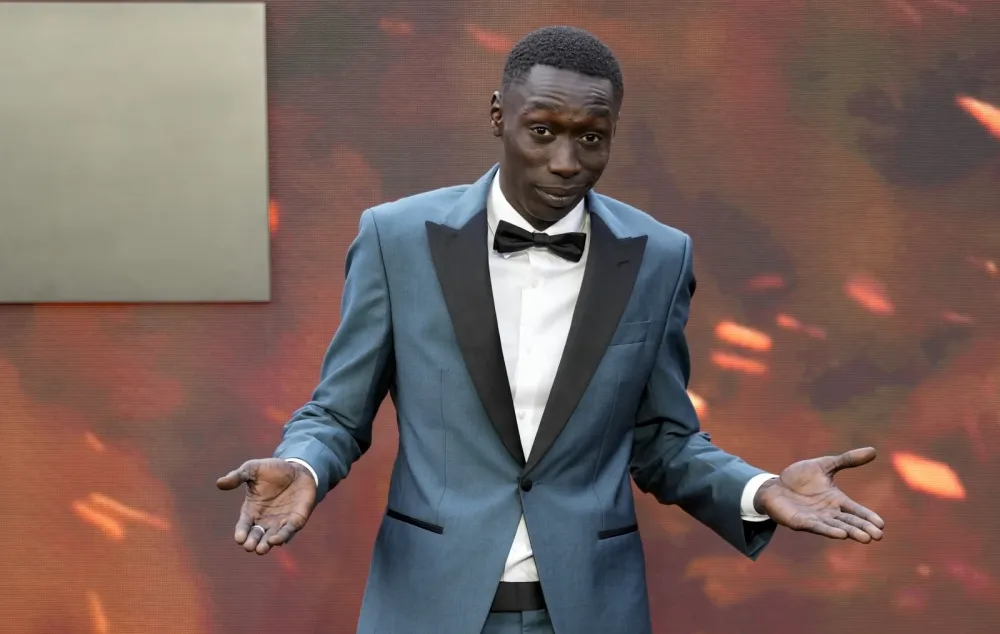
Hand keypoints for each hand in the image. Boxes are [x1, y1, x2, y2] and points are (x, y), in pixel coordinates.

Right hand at [216, 458, 316, 554]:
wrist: (298, 469)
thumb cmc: (273, 470)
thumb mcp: (253, 469)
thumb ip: (238, 476)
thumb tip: (219, 483)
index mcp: (252, 510)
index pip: (244, 525)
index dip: (241, 533)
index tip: (239, 538)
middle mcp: (264, 520)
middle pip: (256, 536)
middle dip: (252, 542)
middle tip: (250, 546)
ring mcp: (280, 522)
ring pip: (271, 538)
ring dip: (266, 544)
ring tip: (261, 549)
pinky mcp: (296, 520)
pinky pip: (288, 531)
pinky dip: (283, 536)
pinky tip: (277, 540)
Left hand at [756, 447, 884, 542]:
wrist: (774, 485)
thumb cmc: (800, 477)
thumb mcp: (824, 465)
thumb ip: (847, 460)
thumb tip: (874, 450)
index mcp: (836, 499)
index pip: (856, 510)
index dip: (868, 517)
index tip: (882, 524)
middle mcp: (829, 512)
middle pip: (850, 522)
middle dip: (863, 528)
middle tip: (878, 536)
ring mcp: (815, 518)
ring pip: (837, 527)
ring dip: (850, 532)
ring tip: (865, 538)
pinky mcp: (801, 522)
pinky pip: (817, 527)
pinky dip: (829, 531)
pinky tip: (841, 535)